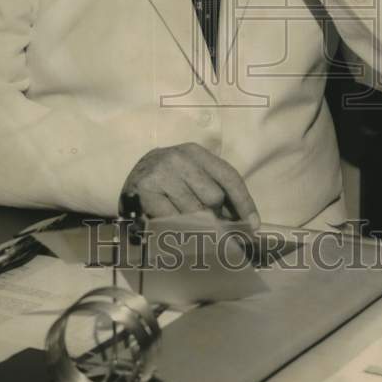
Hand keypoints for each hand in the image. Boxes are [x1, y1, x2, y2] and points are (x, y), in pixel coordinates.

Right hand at [121, 143, 259, 226]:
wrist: (128, 176)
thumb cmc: (169, 179)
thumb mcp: (193, 174)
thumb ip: (215, 189)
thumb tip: (244, 221)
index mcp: (196, 152)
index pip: (229, 177)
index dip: (245, 202)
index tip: (254, 225)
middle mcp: (179, 158)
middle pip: (214, 197)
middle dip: (216, 215)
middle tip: (208, 222)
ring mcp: (162, 174)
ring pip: (195, 212)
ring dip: (196, 225)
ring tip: (187, 223)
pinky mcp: (146, 192)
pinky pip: (174, 221)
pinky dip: (177, 229)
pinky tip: (172, 225)